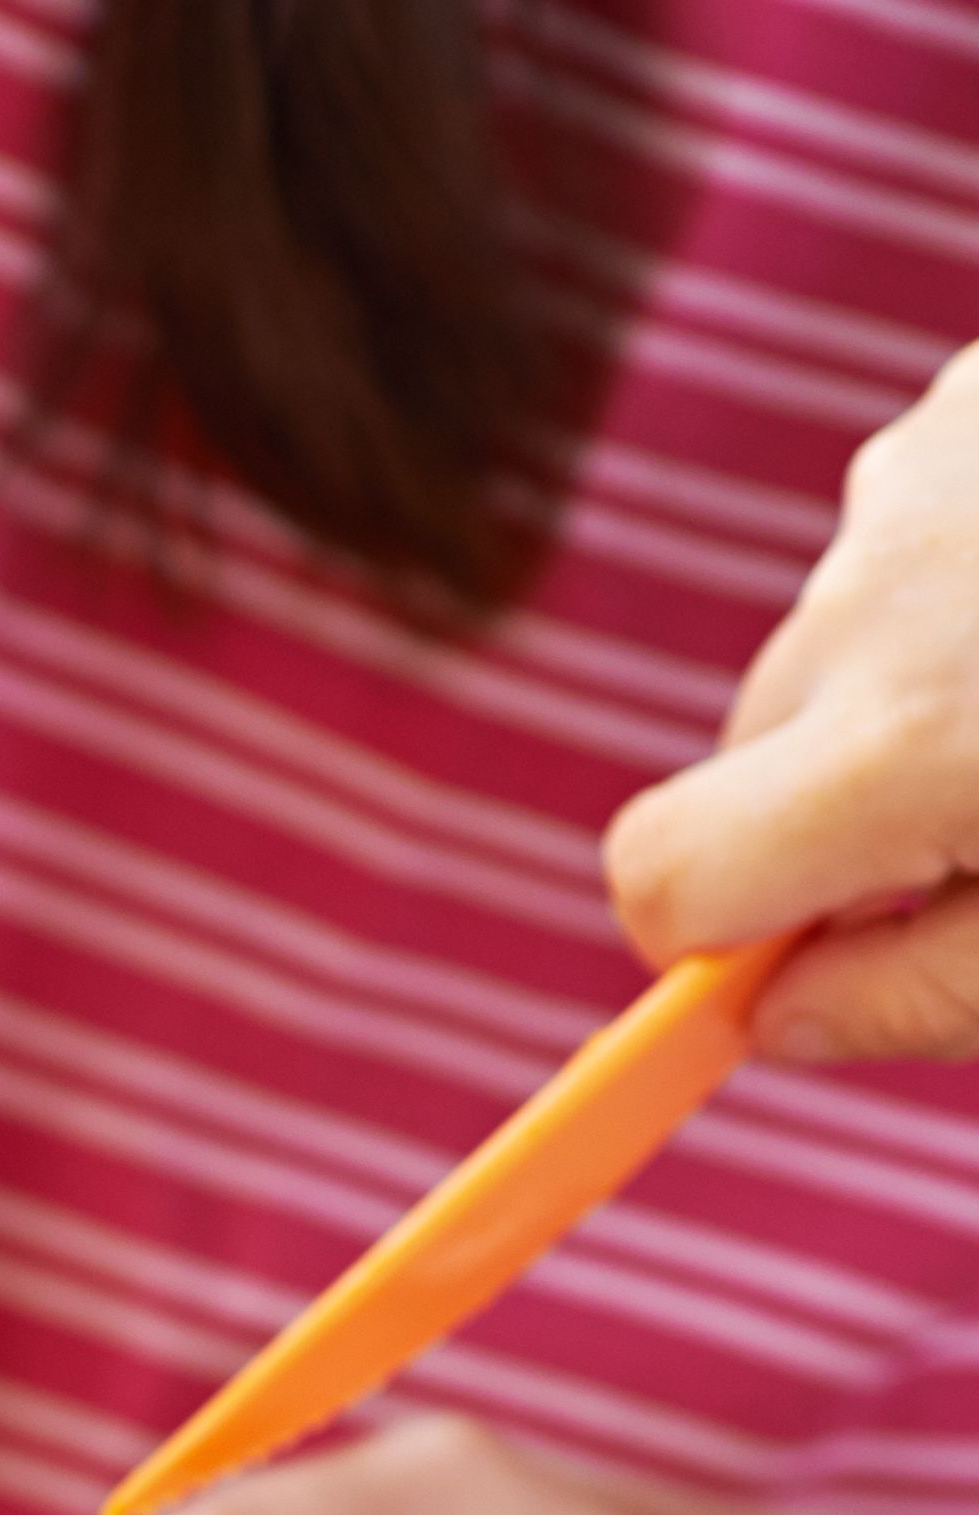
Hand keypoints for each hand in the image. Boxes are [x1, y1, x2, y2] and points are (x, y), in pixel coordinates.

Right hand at [612, 336, 978, 1057]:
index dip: (700, 936)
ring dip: (928, 668)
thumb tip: (770, 1019)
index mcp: (910, 749)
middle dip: (843, 802)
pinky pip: (916, 521)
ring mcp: (922, 472)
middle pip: (752, 751)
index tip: (765, 967)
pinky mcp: (975, 398)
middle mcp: (880, 596)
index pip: (663, 875)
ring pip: (841, 632)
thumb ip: (929, 991)